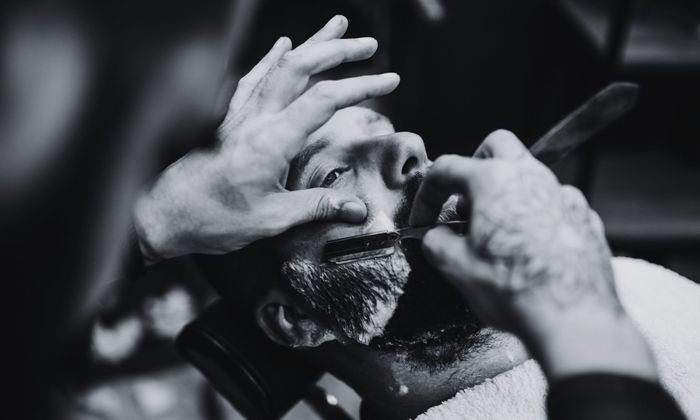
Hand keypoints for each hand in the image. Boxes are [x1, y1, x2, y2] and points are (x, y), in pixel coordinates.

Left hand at [134, 16, 399, 262]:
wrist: (162, 216)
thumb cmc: (212, 219)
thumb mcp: (271, 220)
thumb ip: (317, 208)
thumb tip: (358, 209)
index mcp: (271, 140)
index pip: (324, 99)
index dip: (361, 86)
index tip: (390, 80)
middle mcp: (255, 118)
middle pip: (301, 68)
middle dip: (339, 51)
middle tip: (369, 46)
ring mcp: (238, 114)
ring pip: (278, 66)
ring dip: (310, 45)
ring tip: (336, 26)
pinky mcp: (226, 119)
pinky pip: (252, 78)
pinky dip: (271, 58)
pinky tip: (282, 46)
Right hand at [411, 130, 656, 380]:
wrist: (574, 319)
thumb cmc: (513, 289)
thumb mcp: (455, 267)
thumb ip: (436, 241)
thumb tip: (436, 237)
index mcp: (493, 180)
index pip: (446, 169)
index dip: (426, 195)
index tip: (422, 220)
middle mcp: (532, 177)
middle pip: (497, 147)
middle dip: (475, 166)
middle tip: (465, 203)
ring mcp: (564, 195)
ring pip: (530, 176)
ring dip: (508, 195)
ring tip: (497, 234)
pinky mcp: (586, 219)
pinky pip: (554, 204)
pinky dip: (537, 217)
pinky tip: (531, 249)